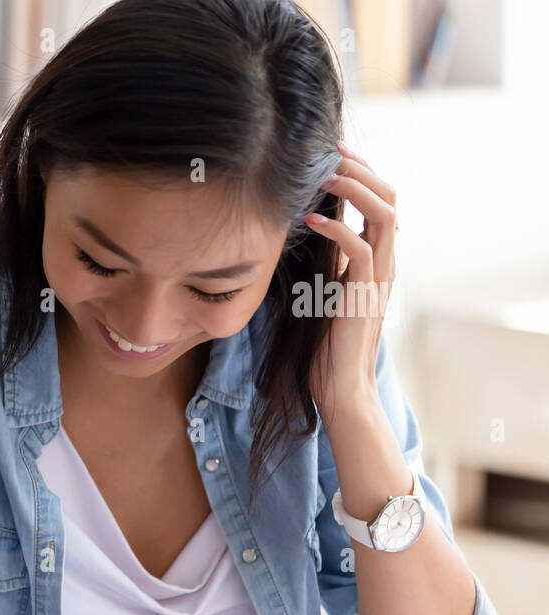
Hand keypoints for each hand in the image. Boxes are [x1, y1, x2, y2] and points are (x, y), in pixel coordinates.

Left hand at [303, 141, 396, 429]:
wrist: (340, 386)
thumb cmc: (325, 345)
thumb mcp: (323, 291)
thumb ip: (324, 263)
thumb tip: (302, 233)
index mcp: (375, 259)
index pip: (379, 202)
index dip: (360, 173)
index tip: (331, 154)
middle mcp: (384, 262)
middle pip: (388, 197)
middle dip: (360, 168)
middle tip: (329, 151)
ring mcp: (379, 277)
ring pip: (384, 214)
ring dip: (355, 187)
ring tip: (325, 174)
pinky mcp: (366, 294)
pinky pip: (361, 249)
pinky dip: (338, 227)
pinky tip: (312, 218)